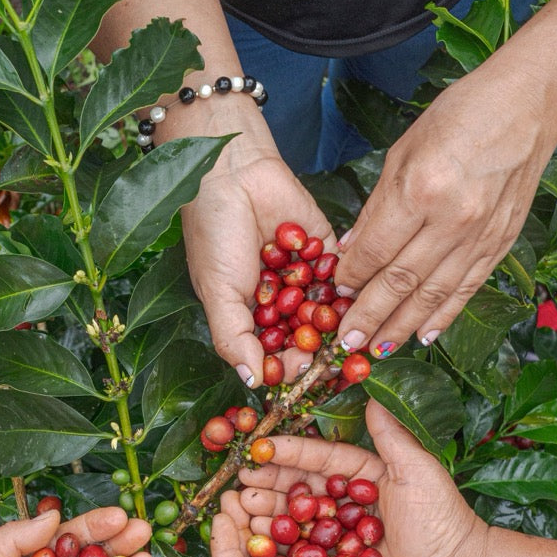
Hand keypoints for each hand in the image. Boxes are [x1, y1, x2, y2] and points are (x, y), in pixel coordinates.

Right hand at [182, 131, 336, 386]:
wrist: (232, 174)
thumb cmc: (214, 234)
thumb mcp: (217, 293)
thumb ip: (233, 339)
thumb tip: (252, 382)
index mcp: (251, 316)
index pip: (275, 352)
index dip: (289, 365)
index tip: (301, 370)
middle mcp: (280, 300)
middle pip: (306, 336)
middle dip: (317, 347)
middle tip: (327, 354)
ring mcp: (304, 275)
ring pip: (327, 309)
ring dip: (333, 321)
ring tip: (339, 328)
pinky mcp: (326, 249)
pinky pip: (341, 274)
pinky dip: (341, 284)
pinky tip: (340, 292)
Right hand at [235, 400, 483, 556]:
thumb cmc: (441, 520)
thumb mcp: (418, 469)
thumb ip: (391, 435)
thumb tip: (373, 393)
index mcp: (365, 476)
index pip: (320, 458)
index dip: (289, 452)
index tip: (260, 448)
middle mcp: (348, 504)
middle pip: (301, 488)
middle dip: (269, 482)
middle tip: (240, 480)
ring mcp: (339, 537)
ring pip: (296, 521)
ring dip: (268, 513)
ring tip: (242, 507)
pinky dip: (278, 549)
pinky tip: (255, 541)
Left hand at [332, 64, 556, 356]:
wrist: (526, 107)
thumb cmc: (458, 118)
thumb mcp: (402, 153)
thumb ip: (376, 208)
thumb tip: (351, 252)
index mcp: (421, 191)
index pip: (375, 251)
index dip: (351, 278)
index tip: (334, 293)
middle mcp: (452, 220)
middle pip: (401, 282)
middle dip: (369, 316)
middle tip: (346, 342)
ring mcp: (480, 235)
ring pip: (433, 294)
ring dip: (402, 325)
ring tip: (376, 348)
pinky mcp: (500, 243)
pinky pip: (466, 288)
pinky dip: (444, 315)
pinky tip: (424, 335)